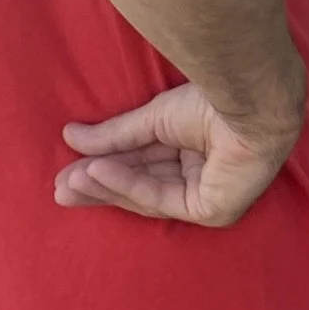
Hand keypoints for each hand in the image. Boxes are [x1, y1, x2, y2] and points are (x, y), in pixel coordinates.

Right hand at [56, 81, 301, 227]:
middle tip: (59, 189)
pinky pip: (161, 200)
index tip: (67, 171)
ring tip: (67, 183)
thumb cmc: (214, 100)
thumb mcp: (154, 118)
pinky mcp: (214, 210)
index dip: (105, 167)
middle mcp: (203, 175)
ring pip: (147, 196)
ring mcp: (210, 195)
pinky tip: (97, 173)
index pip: (144, 164)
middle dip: (99, 186)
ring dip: (105, 188)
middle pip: (142, 185)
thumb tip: (70, 137)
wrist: (249, 99)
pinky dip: (128, 185)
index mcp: (195, 150)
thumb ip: (115, 135)